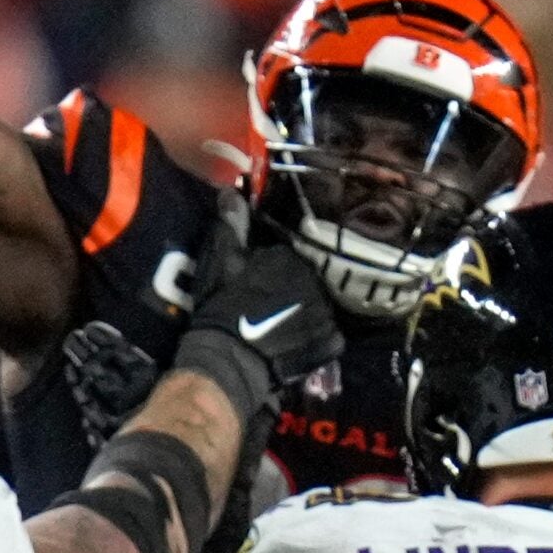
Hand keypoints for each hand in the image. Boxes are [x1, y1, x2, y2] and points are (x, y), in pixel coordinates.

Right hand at [182, 239, 343, 394]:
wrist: (232, 359)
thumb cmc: (222, 309)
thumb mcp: (221, 263)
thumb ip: (231, 226)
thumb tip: (230, 194)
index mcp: (288, 258)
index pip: (286, 258)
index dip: (272, 273)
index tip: (257, 286)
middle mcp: (314, 279)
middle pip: (305, 282)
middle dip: (292, 293)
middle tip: (269, 310)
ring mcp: (325, 311)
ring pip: (317, 307)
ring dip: (305, 315)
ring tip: (283, 330)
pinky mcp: (331, 340)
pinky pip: (327, 336)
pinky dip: (315, 340)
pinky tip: (296, 347)